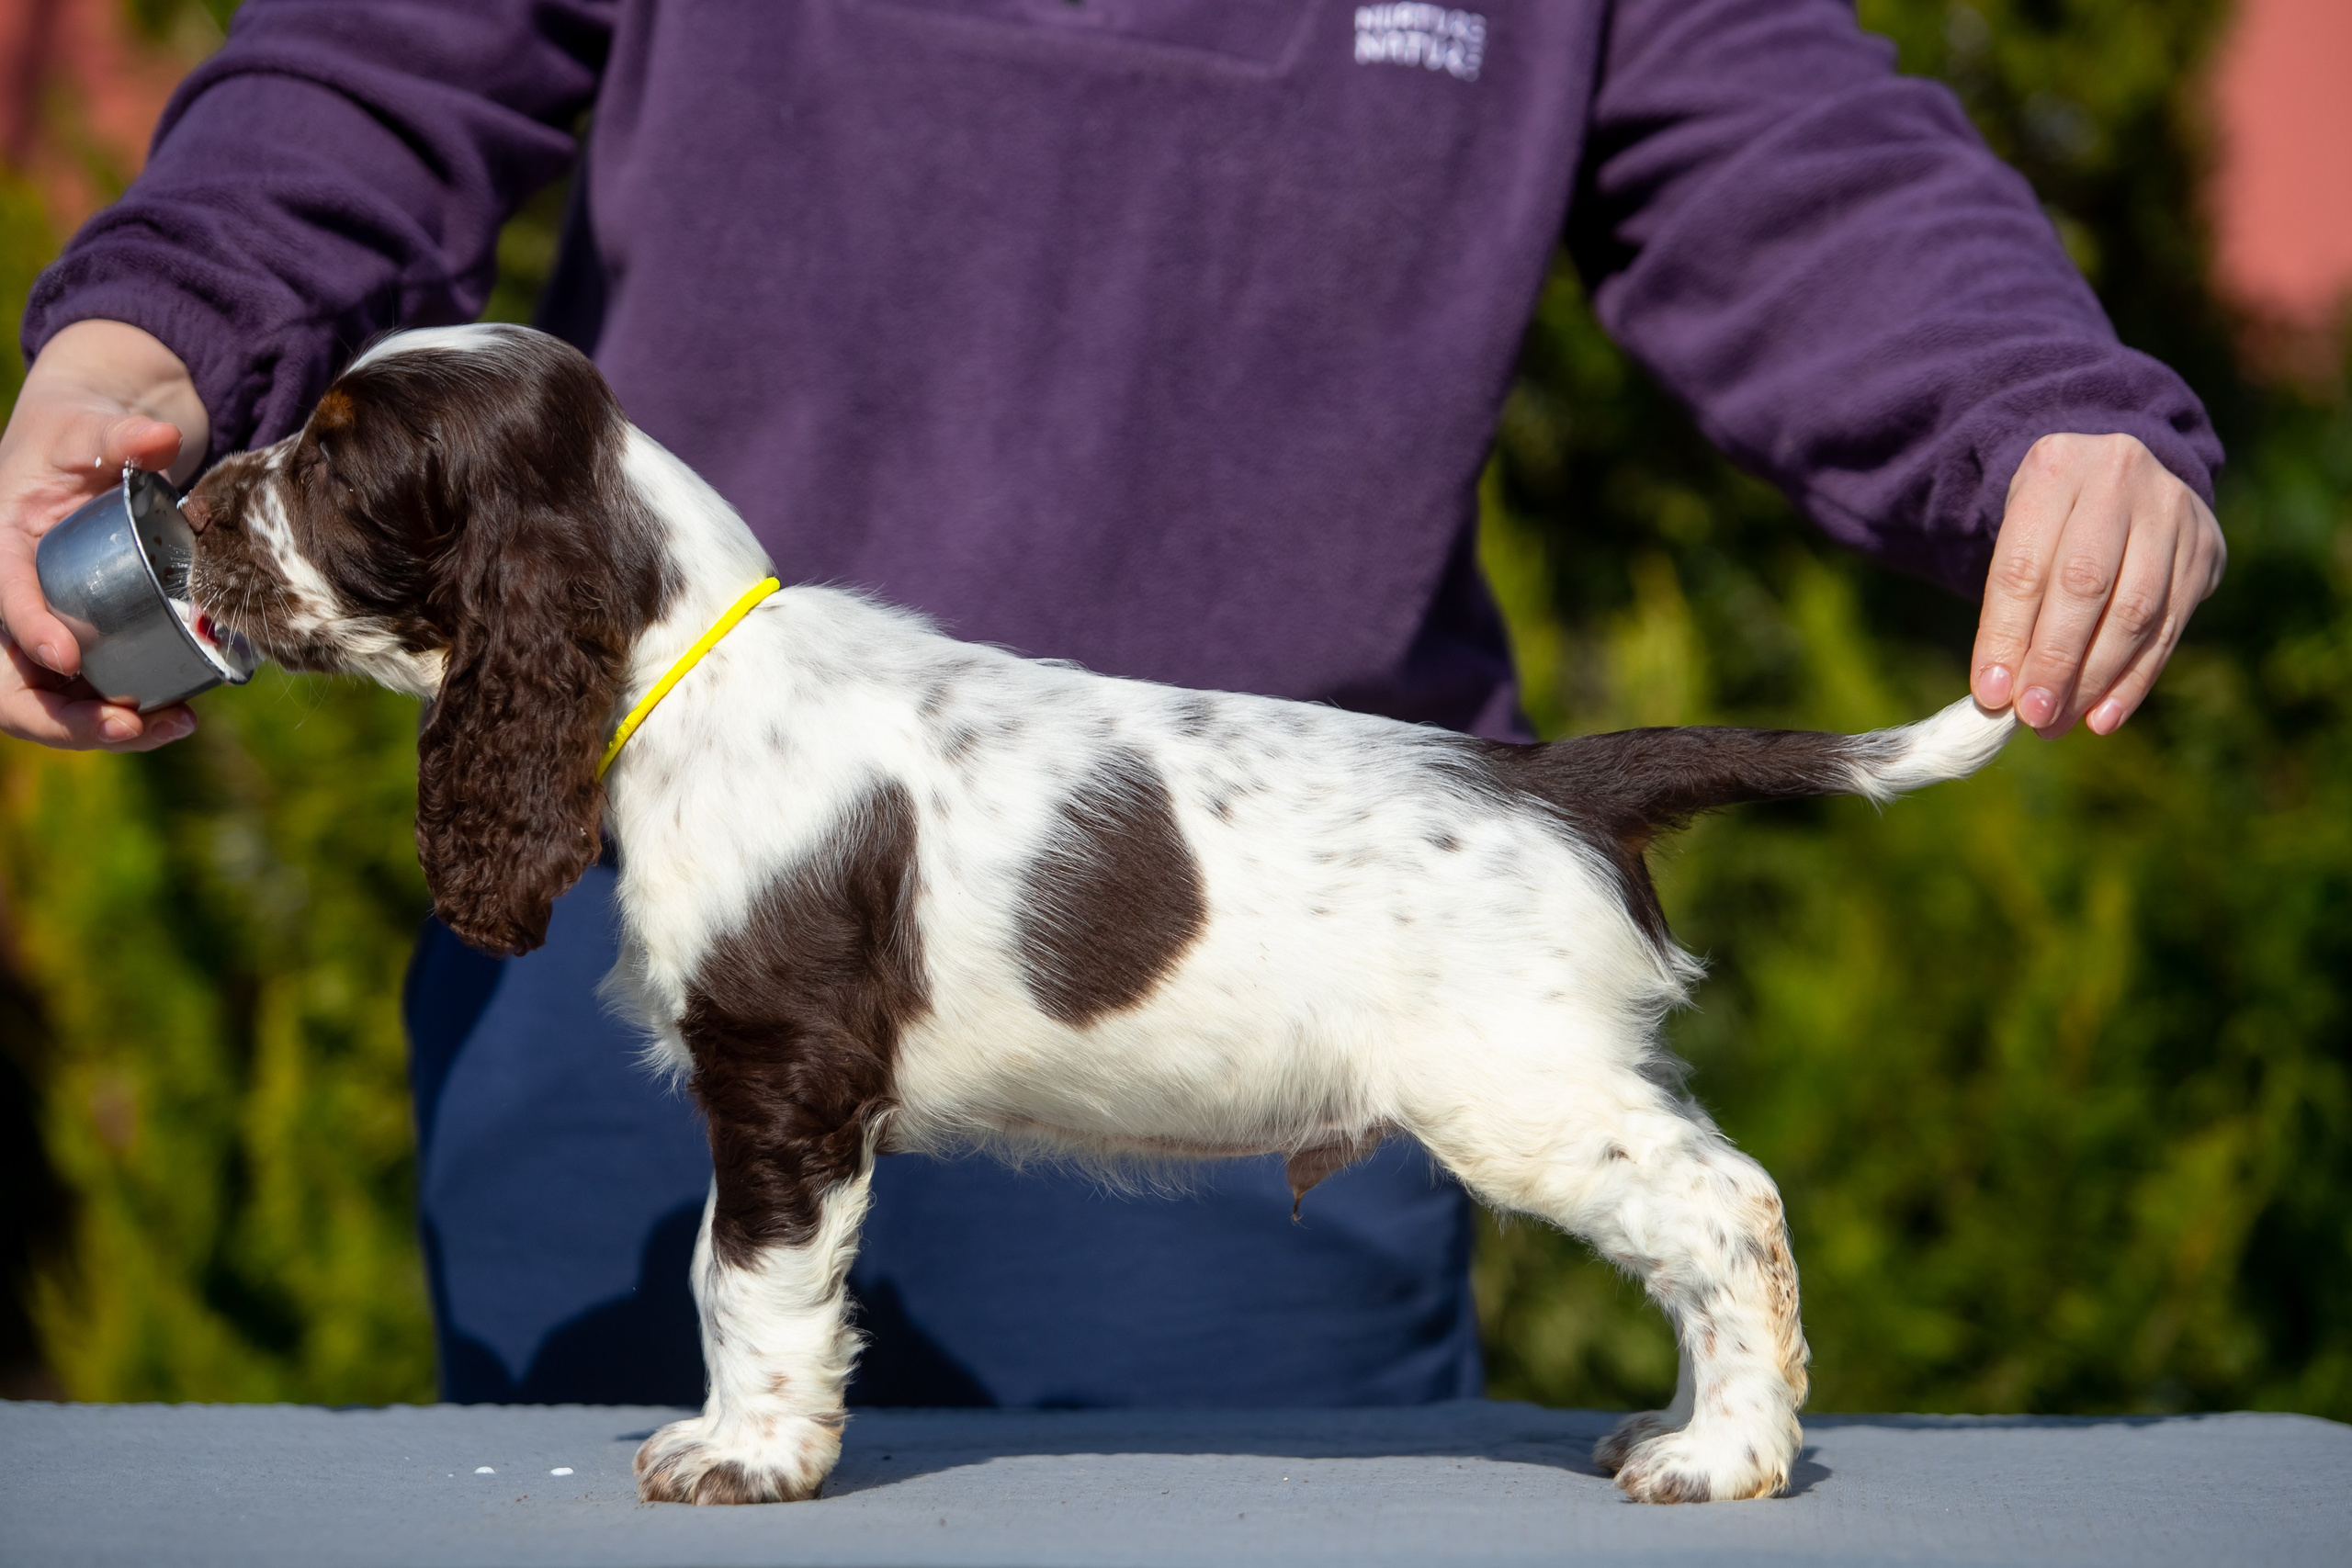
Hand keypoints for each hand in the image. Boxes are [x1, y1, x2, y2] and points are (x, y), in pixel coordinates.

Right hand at [0, 319, 209, 750]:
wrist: (96, 446)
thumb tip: (158, 438)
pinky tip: (178, 717)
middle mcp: (13, 596)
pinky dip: (125, 716)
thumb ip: (122, 432)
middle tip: (130, 727)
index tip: (67, 657)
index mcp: (2, 545)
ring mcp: (44, 624)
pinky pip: (87, 694)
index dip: (30, 629)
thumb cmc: (85, 434)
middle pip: (11, 677)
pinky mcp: (80, 641)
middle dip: (62, 715)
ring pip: (48, 700)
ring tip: (171, 726)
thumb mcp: (95, 424)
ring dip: (98, 729)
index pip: (3, 595)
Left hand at [1970, 432, 2225, 738]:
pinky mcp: (2205, 547)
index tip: (1991, 694)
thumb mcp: (2018, 536)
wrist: (2115, 475)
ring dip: (2095, 680)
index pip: (2024, 565)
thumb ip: (2008, 605)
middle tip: (2033, 717)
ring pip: (2135, 611)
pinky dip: (2134, 679)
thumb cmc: (2049, 519)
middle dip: (2056, 661)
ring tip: (2059, 724)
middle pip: (2085, 586)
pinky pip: (2170, 626)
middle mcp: (2118, 479)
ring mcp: (2171, 510)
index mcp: (2054, 468)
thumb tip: (2001, 694)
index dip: (2006, 635)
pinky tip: (2104, 716)